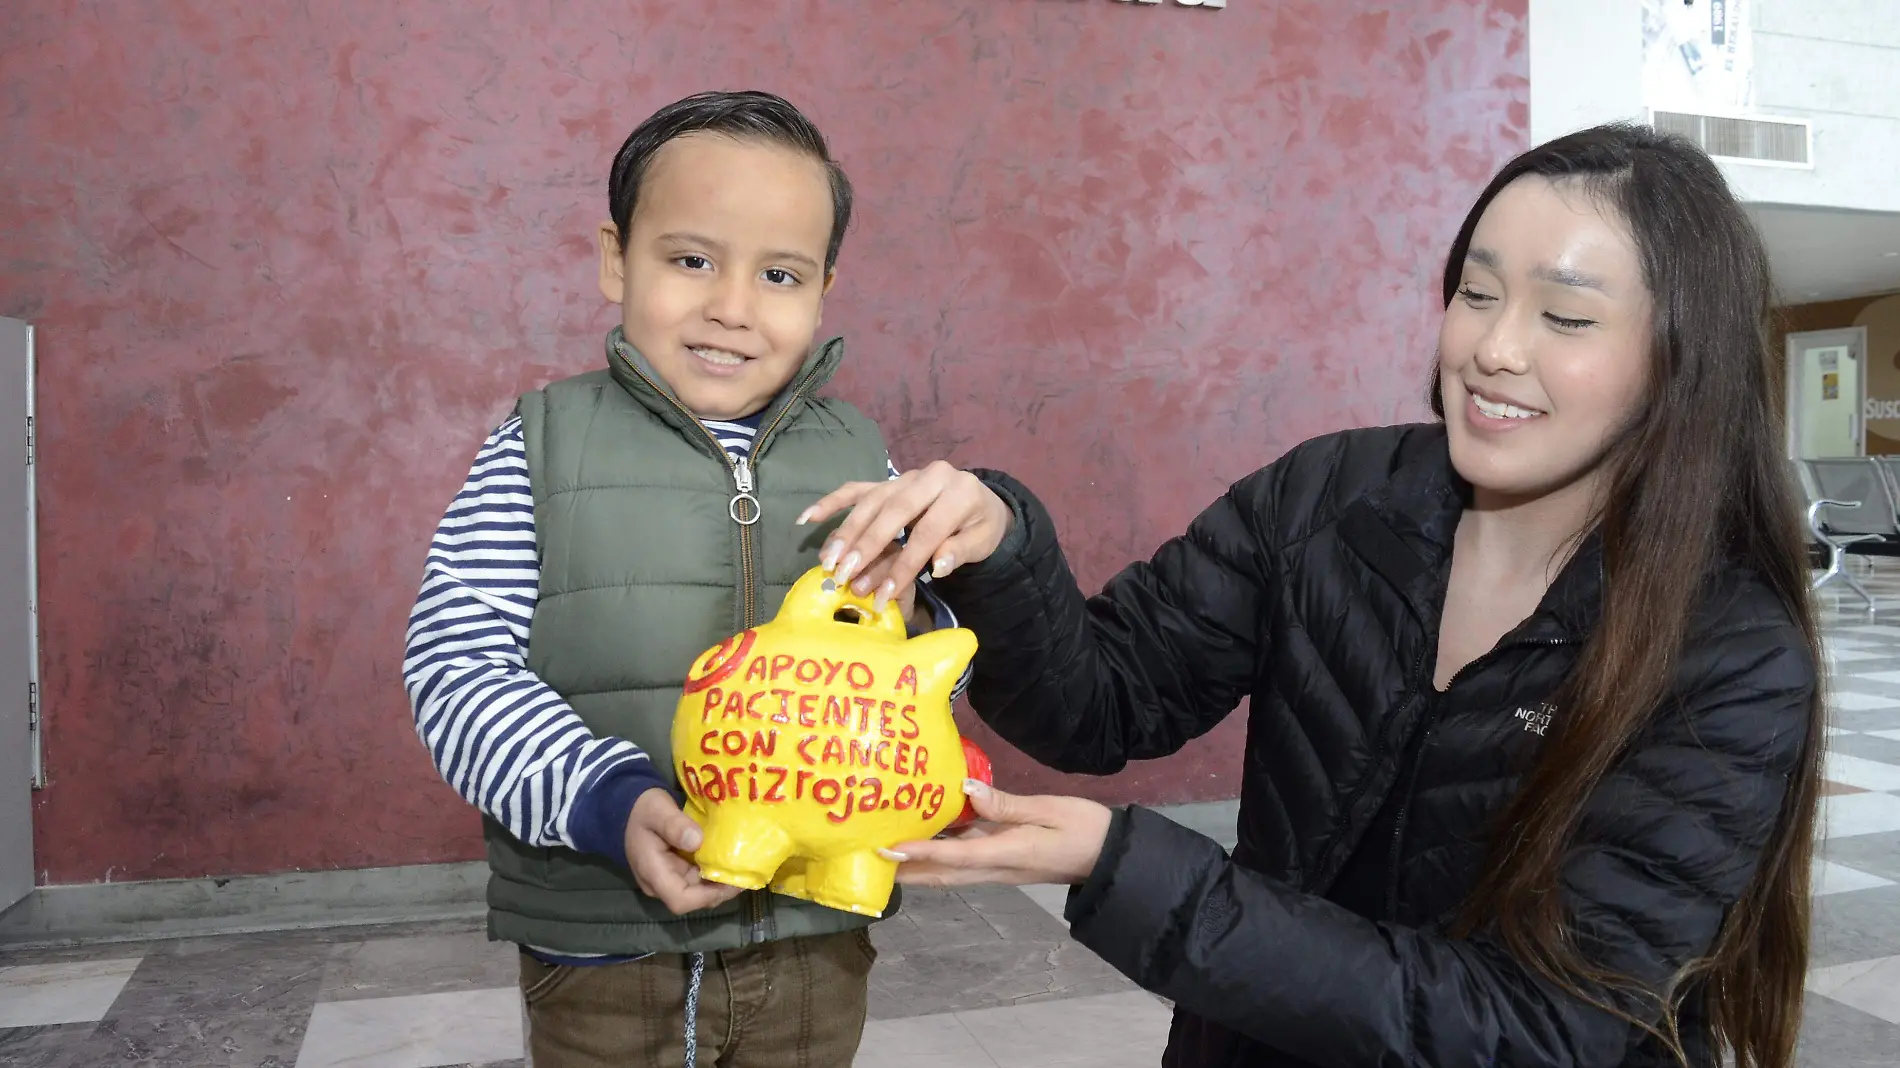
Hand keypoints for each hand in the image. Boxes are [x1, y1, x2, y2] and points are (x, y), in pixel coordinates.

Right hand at [623, 789, 743, 914]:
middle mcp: (660, 883)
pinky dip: (714, 873)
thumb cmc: (642, 809)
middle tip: (746, 872)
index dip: (708, 896)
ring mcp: (668, 879)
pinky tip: (730, 860)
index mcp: (652, 873)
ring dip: (720, 882)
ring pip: (698, 891)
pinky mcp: (676, 872)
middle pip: (694, 899)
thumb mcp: (657, 810)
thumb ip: (674, 825)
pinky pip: (697, 880)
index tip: (732, 881)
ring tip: (743, 866)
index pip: (680, 900)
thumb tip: (697, 841)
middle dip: (721, 890)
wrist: (627, 808)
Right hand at [797, 461, 1012, 608]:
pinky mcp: (889, 480)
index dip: (905, 565)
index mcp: (958, 491)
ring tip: (828, 560)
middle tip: (844, 573)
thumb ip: (961, 551)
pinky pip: (857, 488)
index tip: (883, 595)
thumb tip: (938, 566)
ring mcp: (905, 476)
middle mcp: (929, 477)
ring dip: (846, 530)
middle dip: (866, 545)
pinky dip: (832, 502)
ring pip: (871, 500)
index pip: (927, 532)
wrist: (981, 501)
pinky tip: (807, 518)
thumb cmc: (979, 526)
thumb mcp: (982, 541)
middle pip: (893, 511)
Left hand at [880, 780, 1112, 886]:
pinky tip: (928, 837)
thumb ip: (1006, 804)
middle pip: (943, 875)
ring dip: (920, 867)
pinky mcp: (1004, 862)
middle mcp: (998, 867)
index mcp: (1008, 853)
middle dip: (907, 871)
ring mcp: (1000, 868)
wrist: (1109, 855)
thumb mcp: (1048, 808)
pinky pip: (965, 862)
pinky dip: (941, 855)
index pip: (956, 856)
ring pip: (951, 872)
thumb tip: (966, 787)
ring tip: (888, 853)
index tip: (888, 850)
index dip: (920, 853)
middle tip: (870, 861)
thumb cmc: (1083, 827)